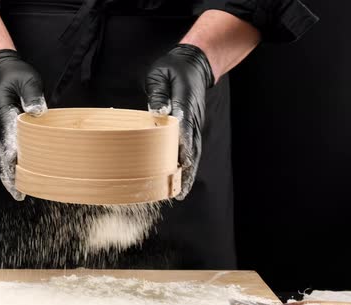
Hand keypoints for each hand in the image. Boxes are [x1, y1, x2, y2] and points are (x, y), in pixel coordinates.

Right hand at [0, 49, 47, 200]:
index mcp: (3, 113)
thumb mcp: (27, 79)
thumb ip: (32, 95)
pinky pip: (2, 154)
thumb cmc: (13, 75)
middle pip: (1, 155)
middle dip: (9, 175)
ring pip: (0, 158)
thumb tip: (37, 112)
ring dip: (8, 176)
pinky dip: (8, 168)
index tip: (18, 171)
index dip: (13, 156)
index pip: (8, 138)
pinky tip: (16, 179)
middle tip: (18, 194)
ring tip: (18, 193)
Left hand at [145, 44, 214, 199]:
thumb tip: (157, 113)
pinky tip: (181, 179)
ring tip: (180, 192)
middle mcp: (193, 116)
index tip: (181, 161)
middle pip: (192, 146)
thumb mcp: (160, 75)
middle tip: (179, 189)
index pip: (184, 127)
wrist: (195, 64)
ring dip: (188, 171)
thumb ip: (158, 93)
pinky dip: (187, 164)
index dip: (183, 145)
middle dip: (187, 169)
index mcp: (186, 102)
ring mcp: (195, 123)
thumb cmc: (173, 69)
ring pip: (194, 151)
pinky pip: (191, 148)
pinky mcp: (192, 127)